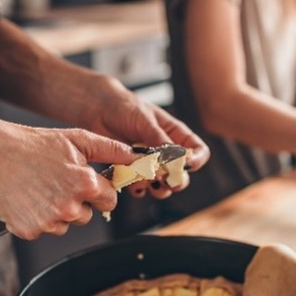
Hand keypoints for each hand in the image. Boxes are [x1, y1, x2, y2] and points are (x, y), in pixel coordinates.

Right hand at [0, 117, 136, 239]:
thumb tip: (136, 157)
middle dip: (78, 202)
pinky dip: (38, 218)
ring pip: (67, 224)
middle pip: (88, 215)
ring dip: (58, 211)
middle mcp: (70, 206)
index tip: (85, 183)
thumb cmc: (35, 144)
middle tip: (57, 182)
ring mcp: (49, 221)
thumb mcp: (77, 139)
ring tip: (41, 189)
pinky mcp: (30, 230)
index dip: (100, 191)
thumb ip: (111, 149)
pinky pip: (44, 230)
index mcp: (86, 185)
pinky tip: (29, 199)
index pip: (110, 200)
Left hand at [84, 77, 209, 198]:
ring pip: (163, 184)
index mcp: (175, 134)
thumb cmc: (124, 106)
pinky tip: (132, 185)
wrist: (97, 108)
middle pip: (182, 174)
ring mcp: (149, 163)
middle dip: (176, 181)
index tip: (186, 165)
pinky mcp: (132, 170)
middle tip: (165, 180)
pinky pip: (141, 186)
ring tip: (147, 183)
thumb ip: (159, 139)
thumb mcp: (145, 119)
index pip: (198, 151)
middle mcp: (166, 151)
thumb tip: (173, 158)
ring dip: (158, 189)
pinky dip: (138, 189)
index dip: (197, 160)